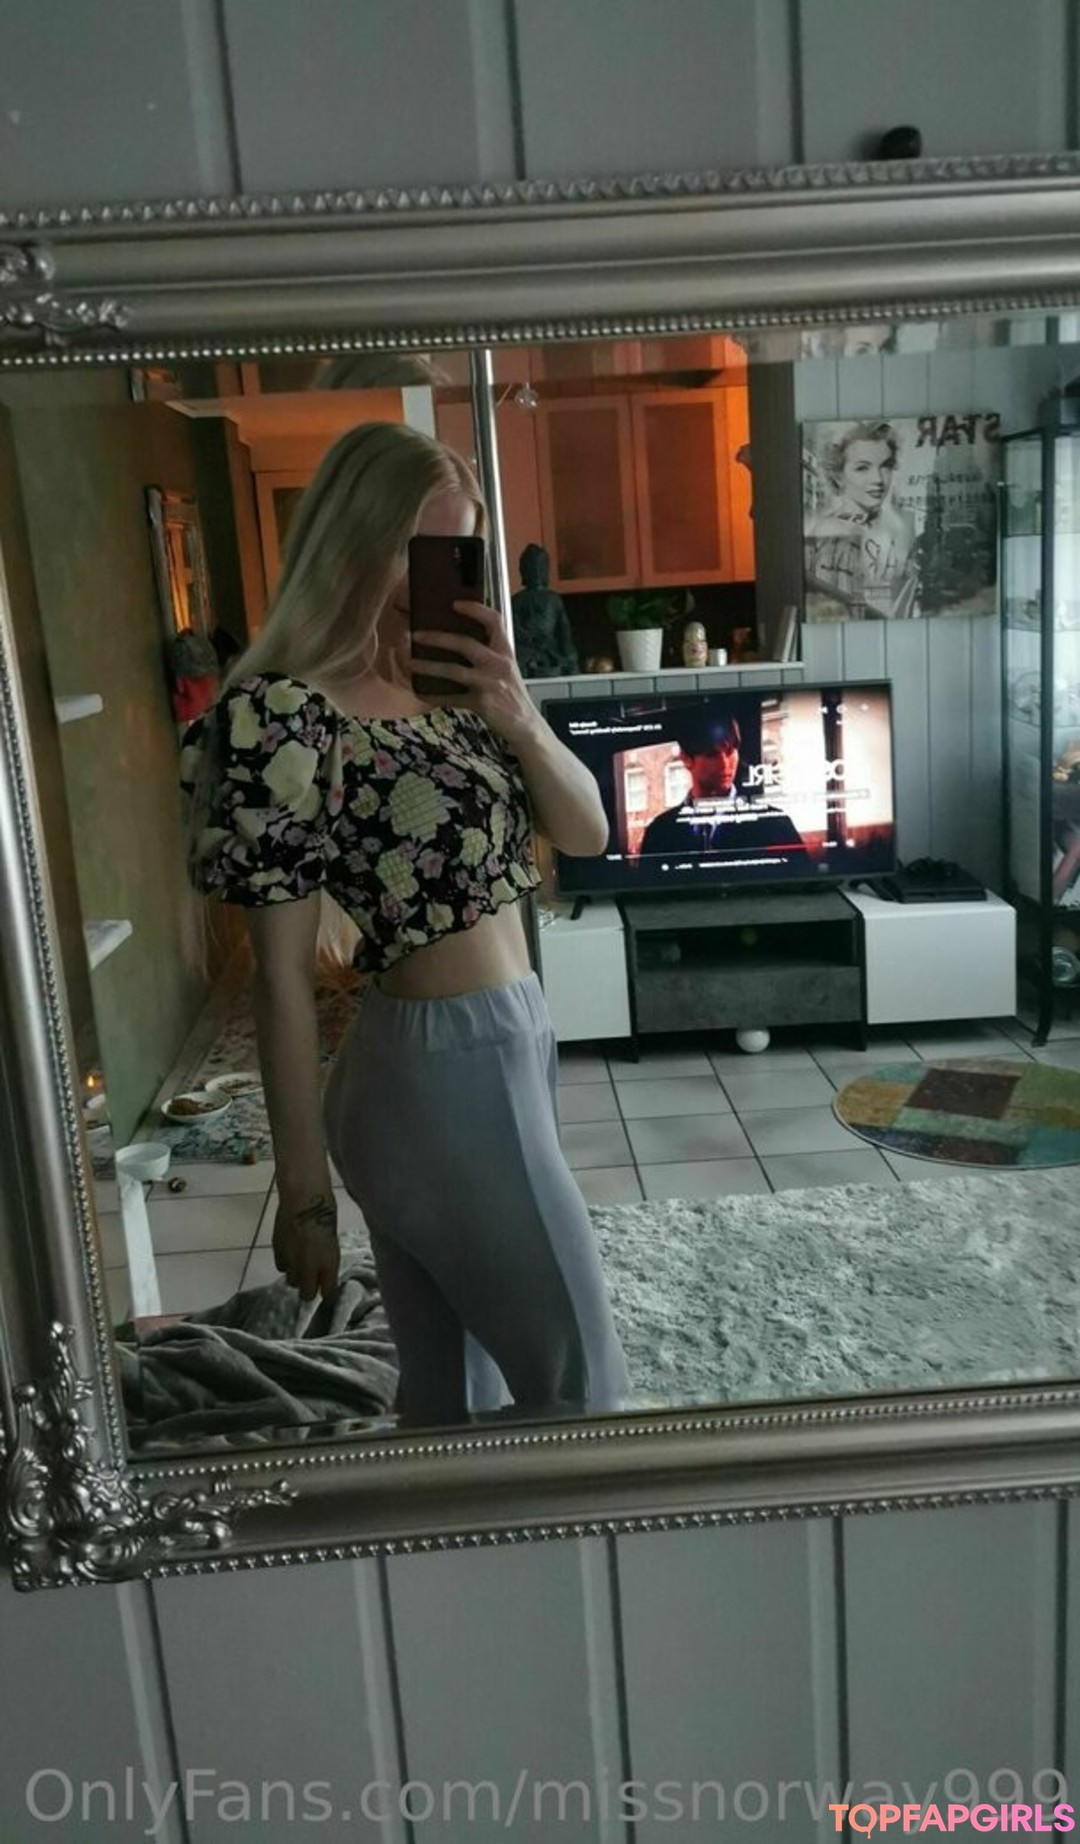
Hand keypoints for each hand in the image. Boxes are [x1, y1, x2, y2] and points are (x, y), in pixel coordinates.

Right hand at [272, 1192, 339, 1302]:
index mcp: (328, 1263)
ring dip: (297, 1276)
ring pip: (291, 1282)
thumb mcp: (333, 1240)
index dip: (327, 1291)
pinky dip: (286, 1263)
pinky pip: (281, 1267)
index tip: (326, 1287)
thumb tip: (323, 1273)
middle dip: (310, 1289)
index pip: (328, 1293)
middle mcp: (309, 1267)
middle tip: (312, 1278)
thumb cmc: (325, 1211)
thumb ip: (327, 1260)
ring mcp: (291, 1260)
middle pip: (306, 1294)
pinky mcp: (277, 1251)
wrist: (304, 1196)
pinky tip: (290, 1251)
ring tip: (301, 1261)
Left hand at [411, 601, 538, 749]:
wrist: (524, 724)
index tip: (455, 603)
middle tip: (416, 635)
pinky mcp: (482, 703)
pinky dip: (434, 695)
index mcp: (505, 652)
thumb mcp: (506, 668)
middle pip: (465, 643)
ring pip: (453, 671)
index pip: (494, 621)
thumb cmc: (511, 694)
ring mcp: (490, 684)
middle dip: (437, 638)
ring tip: (409, 663)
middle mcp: (499, 664)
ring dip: (428, 666)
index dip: (475, 609)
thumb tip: (456, 641)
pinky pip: (452, 698)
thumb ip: (489, 654)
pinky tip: (421, 692)